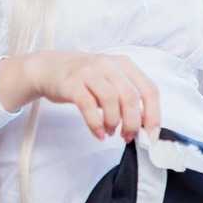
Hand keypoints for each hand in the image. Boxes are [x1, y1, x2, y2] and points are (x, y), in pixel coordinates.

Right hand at [28, 51, 161, 142]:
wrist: (49, 68)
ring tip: (110, 132)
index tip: (151, 135)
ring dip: (113, 122)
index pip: (149, 90)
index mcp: (124, 64)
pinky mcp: (72, 83)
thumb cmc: (85, 78)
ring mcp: (89, 72)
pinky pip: (88, 106)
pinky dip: (96, 124)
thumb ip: (127, 98)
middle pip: (130, 97)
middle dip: (132, 123)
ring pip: (110, 100)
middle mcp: (108, 65)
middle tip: (127, 137)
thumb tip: (143, 126)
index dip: (153, 115)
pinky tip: (98, 133)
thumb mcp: (111, 80)